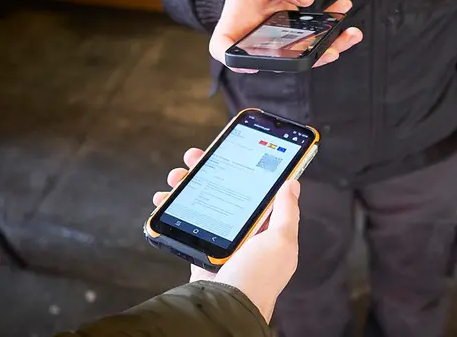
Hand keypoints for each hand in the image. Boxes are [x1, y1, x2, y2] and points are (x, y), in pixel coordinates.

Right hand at [153, 148, 300, 322]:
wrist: (226, 308)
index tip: (230, 149)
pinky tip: (164, 199)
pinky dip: (173, 209)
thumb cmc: (257, 277)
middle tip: (193, 156)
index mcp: (268, 228)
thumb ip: (286, 212)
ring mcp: (221, 241)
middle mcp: (245, 233)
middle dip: (208, 170)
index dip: (245, 167)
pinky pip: (186, 222)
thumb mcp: (280, 241)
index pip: (257, 190)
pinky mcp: (200, 251)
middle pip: (225, 190)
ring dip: (186, 185)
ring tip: (175, 176)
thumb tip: (292, 183)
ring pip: (202, 202)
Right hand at [210, 0, 362, 72]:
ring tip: (350, 34)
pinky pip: (316, 37)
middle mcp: (256, 41)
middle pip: (276, 60)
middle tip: (330, 52)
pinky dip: (333, 27)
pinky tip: (343, 9)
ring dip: (329, 47)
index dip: (236, 62)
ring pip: (302, 54)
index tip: (251, 64)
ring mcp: (278, 42)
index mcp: (235, 26)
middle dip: (307, 59)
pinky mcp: (297, 36)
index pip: (225, 50)